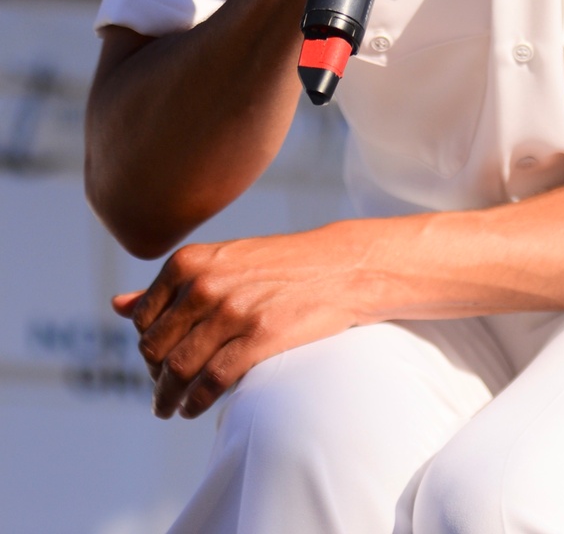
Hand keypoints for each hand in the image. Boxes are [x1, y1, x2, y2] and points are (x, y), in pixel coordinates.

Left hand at [113, 229, 358, 418]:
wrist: (339, 266)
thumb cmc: (277, 265)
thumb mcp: (222, 261)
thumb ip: (172, 284)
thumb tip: (117, 305)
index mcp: (191, 261)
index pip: (143, 320)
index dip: (146, 349)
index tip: (156, 365)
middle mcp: (205, 284)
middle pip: (155, 349)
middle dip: (154, 378)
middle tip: (161, 394)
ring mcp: (232, 311)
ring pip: (178, 369)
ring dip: (168, 399)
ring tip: (170, 409)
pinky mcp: (259, 337)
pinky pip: (212, 381)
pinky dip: (196, 402)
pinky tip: (195, 408)